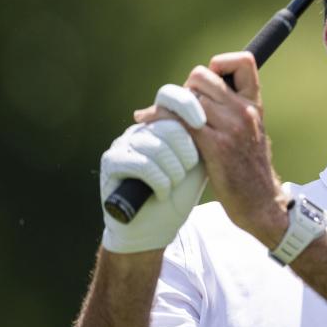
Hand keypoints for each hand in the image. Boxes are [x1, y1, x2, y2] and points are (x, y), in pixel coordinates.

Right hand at [100, 85, 207, 253]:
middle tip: (187, 169)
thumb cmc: (180, 193)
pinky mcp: (111, 162)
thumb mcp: (198, 160)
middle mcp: (140, 129)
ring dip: (173, 170)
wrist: (156, 228)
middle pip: (167, 123)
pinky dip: (159, 181)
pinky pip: (141, 163)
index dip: (188, 106)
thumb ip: (202, 135)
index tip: (202, 122)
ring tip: (175, 183)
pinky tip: (163, 193)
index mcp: (160, 123)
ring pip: (156, 145)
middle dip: (185, 150)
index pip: (170, 98)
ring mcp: (123, 143)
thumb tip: (216, 107)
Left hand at [135, 52, 288, 246]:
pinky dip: (161, 120)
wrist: (261, 201)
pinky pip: (181, 122)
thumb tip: (195, 93)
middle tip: (179, 109)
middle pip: (202, 76)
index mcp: (254, 104)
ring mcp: (231, 128)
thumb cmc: (248, 168)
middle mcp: (244, 111)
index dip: (219, 64)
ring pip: (188, 98)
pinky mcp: (216, 147)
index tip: (207, 84)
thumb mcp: (249, 131)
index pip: (243, 61)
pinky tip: (148, 123)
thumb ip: (229, 110)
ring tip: (157, 117)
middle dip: (185, 89)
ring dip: (168, 106)